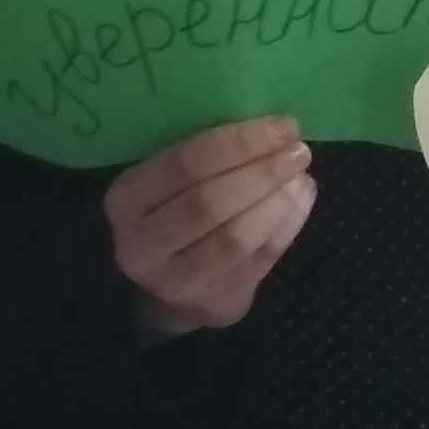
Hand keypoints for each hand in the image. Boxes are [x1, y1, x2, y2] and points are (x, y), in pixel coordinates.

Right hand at [104, 116, 312, 336]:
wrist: (161, 290)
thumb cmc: (169, 213)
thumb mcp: (162, 183)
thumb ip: (199, 157)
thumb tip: (268, 127)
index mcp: (125, 201)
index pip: (185, 165)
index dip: (239, 143)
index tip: (282, 125)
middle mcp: (143, 246)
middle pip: (211, 202)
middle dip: (263, 172)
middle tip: (298, 150)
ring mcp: (177, 283)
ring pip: (237, 237)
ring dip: (278, 200)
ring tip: (301, 175)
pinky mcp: (215, 304)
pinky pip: (260, 261)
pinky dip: (288, 225)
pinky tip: (303, 198)